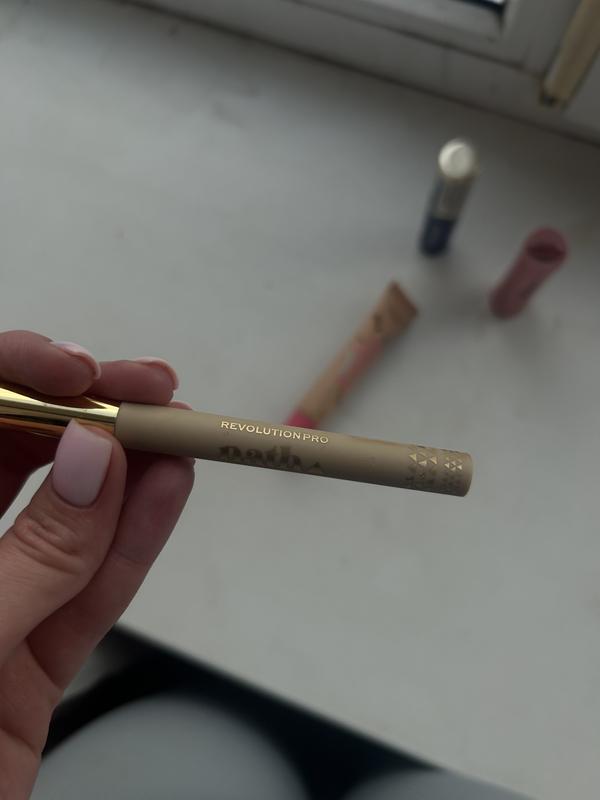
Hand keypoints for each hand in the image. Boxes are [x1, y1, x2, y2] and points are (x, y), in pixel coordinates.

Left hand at [0, 331, 194, 798]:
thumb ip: (30, 557)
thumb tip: (92, 461)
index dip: (14, 378)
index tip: (80, 373)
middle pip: (14, 459)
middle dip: (86, 416)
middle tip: (151, 391)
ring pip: (63, 522)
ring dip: (126, 475)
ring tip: (177, 435)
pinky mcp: (32, 660)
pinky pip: (90, 591)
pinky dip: (135, 543)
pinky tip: (169, 494)